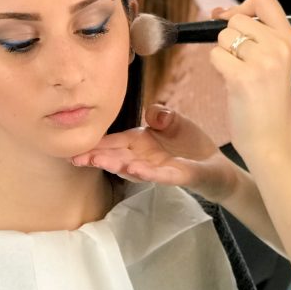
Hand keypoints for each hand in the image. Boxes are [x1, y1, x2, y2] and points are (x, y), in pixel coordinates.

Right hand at [71, 105, 237, 201]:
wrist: (216, 164)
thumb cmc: (190, 144)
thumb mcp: (174, 121)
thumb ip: (161, 114)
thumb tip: (152, 113)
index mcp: (140, 142)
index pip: (113, 142)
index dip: (95, 144)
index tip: (74, 146)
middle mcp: (145, 158)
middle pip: (118, 157)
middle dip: (98, 157)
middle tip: (77, 157)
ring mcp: (160, 169)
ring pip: (134, 168)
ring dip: (117, 166)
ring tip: (99, 161)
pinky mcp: (179, 176)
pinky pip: (162, 175)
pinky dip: (148, 173)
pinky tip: (135, 169)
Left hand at [210, 0, 290, 162]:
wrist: (271, 139)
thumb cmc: (265, 99)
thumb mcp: (273, 60)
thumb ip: (254, 34)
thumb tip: (217, 11)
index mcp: (288, 38)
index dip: (242, 6)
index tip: (234, 22)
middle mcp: (279, 46)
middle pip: (235, 19)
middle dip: (228, 39)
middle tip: (240, 63)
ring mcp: (262, 62)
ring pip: (222, 38)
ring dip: (223, 55)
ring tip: (239, 76)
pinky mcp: (242, 77)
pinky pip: (215, 56)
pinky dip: (217, 69)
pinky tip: (232, 85)